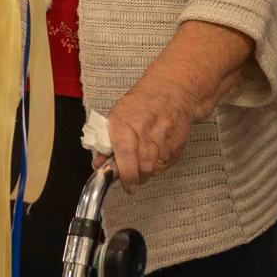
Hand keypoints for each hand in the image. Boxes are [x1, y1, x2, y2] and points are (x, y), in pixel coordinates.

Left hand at [101, 78, 192, 194]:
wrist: (172, 91)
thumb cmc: (140, 103)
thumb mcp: (117, 115)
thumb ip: (107, 141)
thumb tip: (99, 164)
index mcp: (124, 122)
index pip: (125, 153)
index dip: (125, 174)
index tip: (126, 185)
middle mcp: (145, 129)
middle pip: (143, 166)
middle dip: (136, 178)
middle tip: (132, 179)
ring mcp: (164, 137)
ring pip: (155, 169)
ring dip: (147, 173)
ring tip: (142, 167)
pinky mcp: (178, 143)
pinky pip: (167, 165)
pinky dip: (159, 166)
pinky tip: (155, 157)